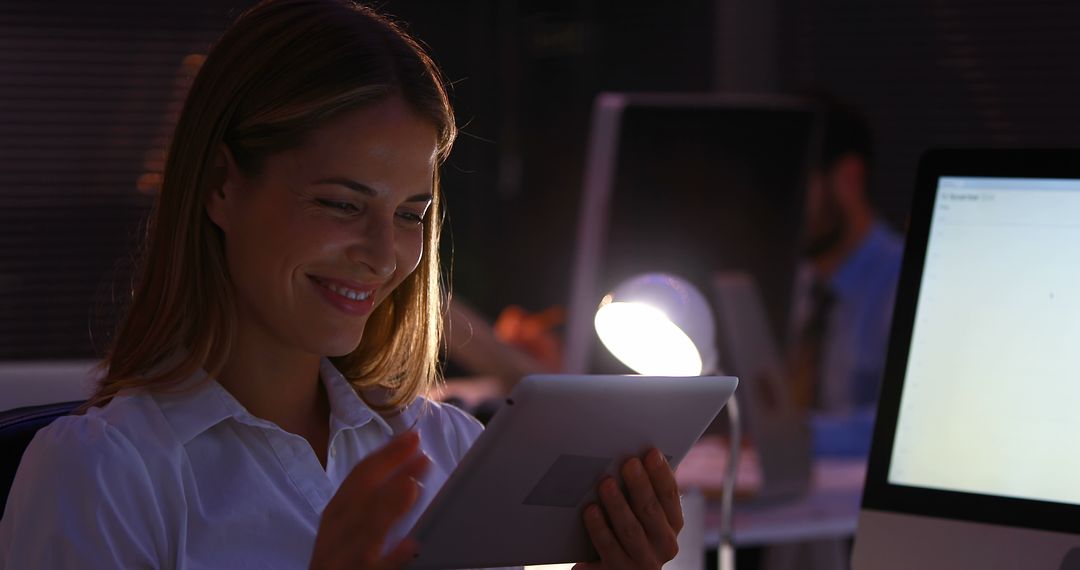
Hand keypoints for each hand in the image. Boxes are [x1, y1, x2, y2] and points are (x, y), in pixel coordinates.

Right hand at [310, 432, 430, 569]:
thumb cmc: (339, 557)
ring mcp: (343, 558)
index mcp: (336, 515)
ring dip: (386, 508)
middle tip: (422, 455)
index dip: (386, 455)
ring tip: (411, 487)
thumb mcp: (345, 527)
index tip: (412, 437)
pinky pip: (374, 569)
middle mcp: (336, 533)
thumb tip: (407, 477)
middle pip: (361, 497)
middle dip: (389, 474)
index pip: (360, 477)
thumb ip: (368, 503)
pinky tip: (410, 546)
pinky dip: (391, 558)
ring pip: (364, 532)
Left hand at [574, 449, 683, 569]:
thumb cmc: (629, 532)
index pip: (670, 496)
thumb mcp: (644, 515)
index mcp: (672, 525)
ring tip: (606, 483)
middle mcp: (664, 545)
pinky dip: (599, 528)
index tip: (651, 453)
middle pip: (651, 511)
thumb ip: (647, 489)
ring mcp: (642, 561)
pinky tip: (590, 511)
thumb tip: (644, 452)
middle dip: (640, 485)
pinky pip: (608, 548)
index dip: (661, 473)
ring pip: (630, 530)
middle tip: (628, 462)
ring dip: (618, 504)